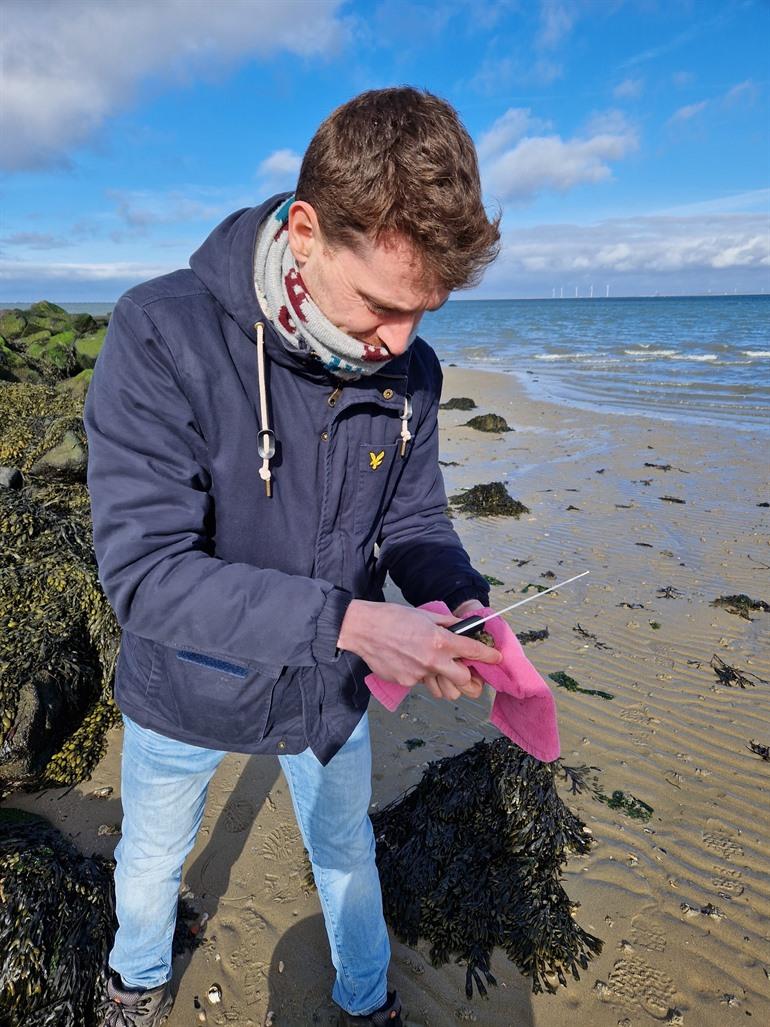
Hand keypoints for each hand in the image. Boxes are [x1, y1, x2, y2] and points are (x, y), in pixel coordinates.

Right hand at [337, 599, 501, 702]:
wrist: (363, 629)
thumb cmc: (392, 617)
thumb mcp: (424, 615)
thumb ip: (446, 624)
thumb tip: (461, 628)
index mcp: (440, 640)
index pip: (473, 651)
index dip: (489, 656)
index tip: (495, 658)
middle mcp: (432, 661)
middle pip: (462, 681)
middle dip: (467, 677)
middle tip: (463, 669)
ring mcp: (418, 674)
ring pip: (441, 687)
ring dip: (443, 680)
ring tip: (432, 666)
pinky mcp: (405, 682)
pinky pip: (419, 683)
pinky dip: (419, 675)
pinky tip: (408, 661)